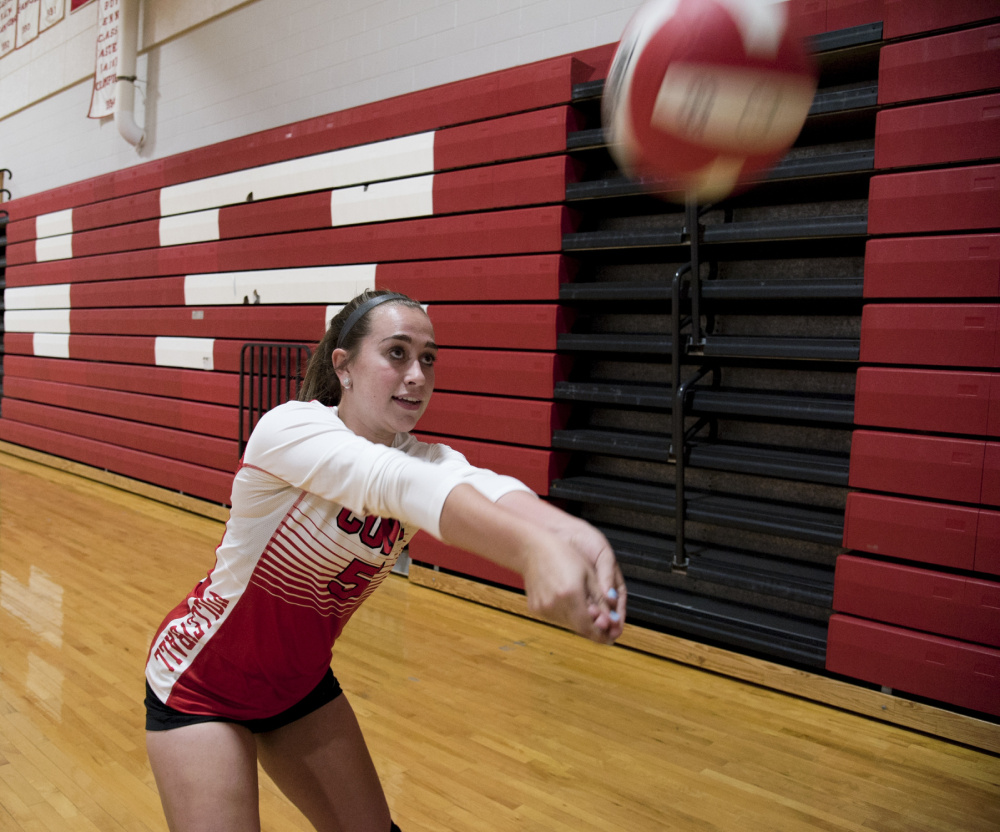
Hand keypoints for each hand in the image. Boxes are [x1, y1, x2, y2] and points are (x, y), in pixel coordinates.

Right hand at [521, 530, 624, 644]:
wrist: (532, 549)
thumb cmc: (561, 554)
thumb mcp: (589, 573)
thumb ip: (601, 600)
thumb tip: (612, 620)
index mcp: (571, 595)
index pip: (590, 627)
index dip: (602, 635)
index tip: (610, 635)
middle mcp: (555, 605)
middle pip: (579, 628)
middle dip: (592, 626)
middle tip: (601, 619)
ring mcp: (543, 609)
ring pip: (568, 624)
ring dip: (578, 620)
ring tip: (582, 603)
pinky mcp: (535, 609)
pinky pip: (555, 618)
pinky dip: (565, 614)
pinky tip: (566, 599)